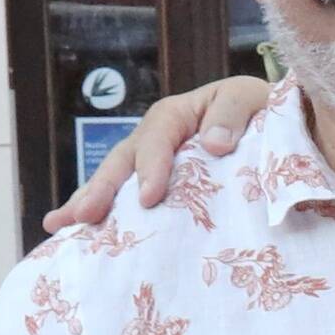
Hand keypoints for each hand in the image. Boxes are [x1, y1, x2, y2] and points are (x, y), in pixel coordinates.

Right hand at [37, 75, 270, 231]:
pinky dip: (103, 219)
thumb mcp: (250, 99)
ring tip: (58, 225)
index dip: (151, 166)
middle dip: (101, 189)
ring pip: (115, 183)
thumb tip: (213, 142)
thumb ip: (232, 113)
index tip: (149, 197)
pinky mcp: (159, 192)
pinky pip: (125, 203)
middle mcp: (156, 140)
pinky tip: (72, 236)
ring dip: (86, 203)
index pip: (157, 138)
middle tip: (84, 216)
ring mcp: (152, 167)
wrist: (276, 129)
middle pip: (123, 162)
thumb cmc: (262, 111)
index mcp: (177, 115)